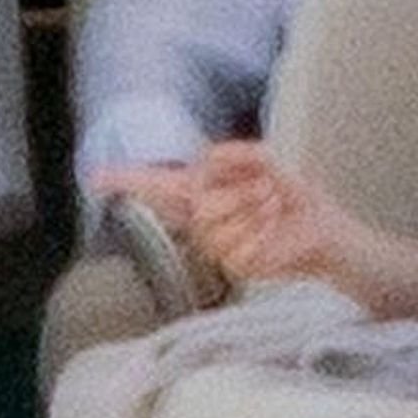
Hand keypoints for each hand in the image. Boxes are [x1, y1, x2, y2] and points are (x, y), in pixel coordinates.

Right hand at [94, 142, 350, 284]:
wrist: (323, 227)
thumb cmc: (292, 193)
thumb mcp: (267, 160)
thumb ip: (236, 152)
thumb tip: (205, 157)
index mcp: (203, 188)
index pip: (154, 184)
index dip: (124, 181)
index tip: (94, 179)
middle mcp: (202, 218)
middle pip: (197, 206)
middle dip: (236, 193)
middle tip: (265, 189)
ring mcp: (216, 245)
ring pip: (214, 229)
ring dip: (251, 211)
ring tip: (272, 205)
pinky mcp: (235, 265)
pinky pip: (235, 248)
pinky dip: (261, 232)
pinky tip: (273, 228)